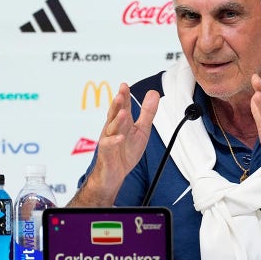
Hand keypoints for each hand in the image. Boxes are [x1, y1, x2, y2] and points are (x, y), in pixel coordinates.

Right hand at [86, 83, 158, 202]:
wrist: (114, 174)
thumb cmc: (125, 151)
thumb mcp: (141, 130)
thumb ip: (147, 112)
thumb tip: (153, 93)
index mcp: (121, 122)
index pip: (123, 107)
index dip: (124, 96)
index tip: (125, 85)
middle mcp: (113, 129)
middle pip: (115, 114)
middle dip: (118, 104)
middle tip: (121, 93)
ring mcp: (109, 140)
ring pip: (112, 128)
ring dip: (117, 120)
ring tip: (123, 113)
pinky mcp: (107, 153)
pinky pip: (109, 146)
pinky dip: (114, 141)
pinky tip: (120, 137)